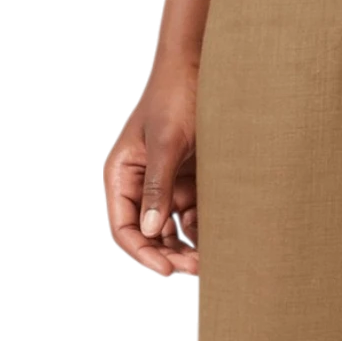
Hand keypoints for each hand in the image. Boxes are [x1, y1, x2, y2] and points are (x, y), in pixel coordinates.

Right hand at [105, 57, 200, 277]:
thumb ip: (157, 186)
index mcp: (122, 175)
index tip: (165, 270)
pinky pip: (194, 217)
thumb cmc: (176, 97)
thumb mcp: (166, 143)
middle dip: (168, 254)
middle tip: (195, 269)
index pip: (123, 227)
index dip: (142, 252)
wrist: (204, 70)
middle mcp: (141, 185)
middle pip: (149, 234)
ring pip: (172, 231)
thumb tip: (149, 228)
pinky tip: (219, 240)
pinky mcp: (190, 184)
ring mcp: (166, 186)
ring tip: (210, 260)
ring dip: (187, 248)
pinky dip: (203, 232)